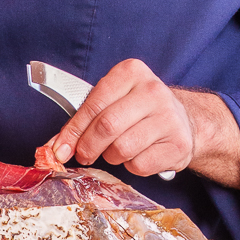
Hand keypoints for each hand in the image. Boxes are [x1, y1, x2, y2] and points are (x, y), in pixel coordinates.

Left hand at [36, 58, 239, 190]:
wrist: (183, 121)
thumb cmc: (138, 111)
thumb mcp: (111, 103)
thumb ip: (81, 122)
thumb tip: (55, 148)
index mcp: (131, 72)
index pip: (93, 104)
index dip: (73, 131)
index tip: (59, 149)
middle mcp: (153, 91)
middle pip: (107, 127)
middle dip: (87, 147)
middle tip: (83, 155)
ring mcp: (169, 117)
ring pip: (121, 149)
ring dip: (111, 157)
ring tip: (118, 149)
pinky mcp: (178, 144)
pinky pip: (139, 165)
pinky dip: (131, 166)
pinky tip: (139, 154)